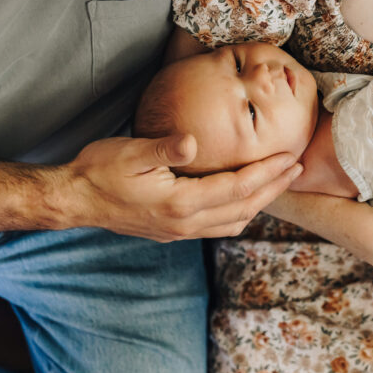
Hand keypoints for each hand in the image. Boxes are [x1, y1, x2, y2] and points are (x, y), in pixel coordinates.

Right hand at [65, 133, 302, 241]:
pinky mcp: (172, 231)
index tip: (290, 156)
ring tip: (278, 182)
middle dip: (274, 188)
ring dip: (259, 203)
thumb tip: (194, 141)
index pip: (237, 189)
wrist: (74, 200)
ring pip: (233, 222)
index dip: (267, 173)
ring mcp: (179, 231)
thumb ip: (165, 148)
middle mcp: (185, 223)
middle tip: (297, 169)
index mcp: (180, 203)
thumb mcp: (131, 152)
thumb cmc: (100, 170)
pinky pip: (217, 226)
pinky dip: (239, 212)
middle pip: (243, 209)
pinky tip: (242, 197)